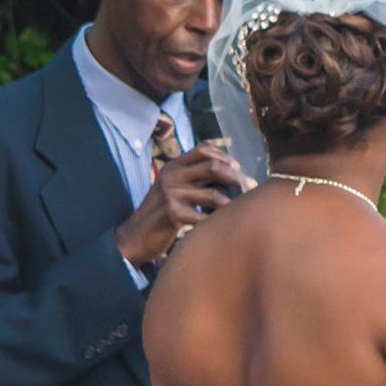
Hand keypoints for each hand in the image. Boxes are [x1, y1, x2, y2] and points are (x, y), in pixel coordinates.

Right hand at [121, 145, 245, 269]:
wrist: (134, 236)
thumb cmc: (160, 213)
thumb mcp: (172, 188)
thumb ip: (193, 178)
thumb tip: (230, 174)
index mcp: (173, 166)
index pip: (202, 149)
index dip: (223, 156)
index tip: (238, 168)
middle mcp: (171, 176)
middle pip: (212, 167)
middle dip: (235, 177)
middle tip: (251, 187)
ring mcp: (170, 194)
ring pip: (212, 195)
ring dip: (231, 204)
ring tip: (242, 210)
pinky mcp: (171, 214)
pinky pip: (203, 217)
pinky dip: (216, 222)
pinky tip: (223, 227)